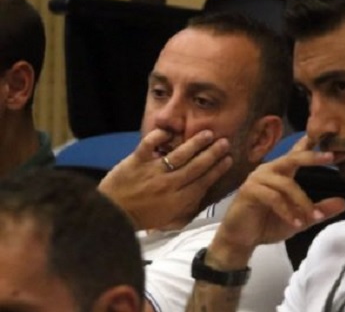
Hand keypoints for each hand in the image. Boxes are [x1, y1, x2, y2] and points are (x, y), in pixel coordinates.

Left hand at [99, 128, 233, 229]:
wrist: (109, 216)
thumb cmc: (140, 218)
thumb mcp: (167, 218)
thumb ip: (185, 204)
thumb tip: (202, 190)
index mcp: (178, 200)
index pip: (203, 182)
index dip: (218, 169)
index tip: (228, 159)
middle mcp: (169, 185)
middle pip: (196, 166)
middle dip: (213, 153)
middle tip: (224, 142)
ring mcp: (152, 172)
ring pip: (179, 154)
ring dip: (196, 143)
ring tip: (207, 133)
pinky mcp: (136, 162)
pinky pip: (150, 145)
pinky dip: (159, 136)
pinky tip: (170, 131)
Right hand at [207, 135, 344, 267]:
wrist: (242, 240)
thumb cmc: (269, 224)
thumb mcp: (301, 219)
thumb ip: (319, 210)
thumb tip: (343, 203)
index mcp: (283, 172)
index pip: (298, 153)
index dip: (311, 142)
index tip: (329, 131)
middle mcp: (270, 170)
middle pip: (293, 158)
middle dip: (312, 157)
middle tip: (331, 157)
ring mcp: (258, 178)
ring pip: (287, 184)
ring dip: (302, 202)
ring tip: (312, 217)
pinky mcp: (250, 191)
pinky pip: (274, 198)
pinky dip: (287, 211)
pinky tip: (296, 222)